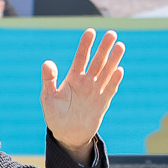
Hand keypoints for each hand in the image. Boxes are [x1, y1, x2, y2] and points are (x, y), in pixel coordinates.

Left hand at [41, 28, 123, 158]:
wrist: (67, 135)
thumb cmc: (55, 115)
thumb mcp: (48, 97)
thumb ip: (49, 80)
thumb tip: (47, 62)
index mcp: (73, 78)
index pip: (81, 57)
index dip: (86, 45)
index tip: (90, 32)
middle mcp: (87, 82)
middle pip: (97, 61)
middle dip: (104, 48)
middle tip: (111, 33)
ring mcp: (96, 91)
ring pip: (106, 72)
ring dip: (113, 60)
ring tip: (120, 46)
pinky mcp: (103, 103)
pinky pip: (110, 89)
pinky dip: (114, 81)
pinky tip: (119, 70)